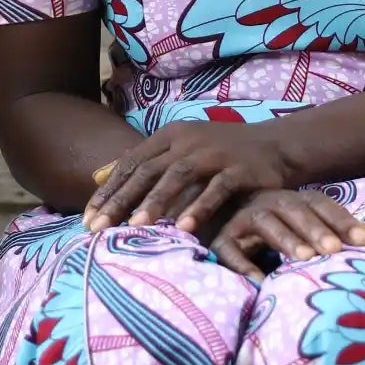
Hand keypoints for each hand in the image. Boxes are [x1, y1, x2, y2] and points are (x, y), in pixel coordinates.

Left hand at [82, 121, 293, 234]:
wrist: (276, 146)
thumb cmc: (222, 154)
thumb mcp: (179, 151)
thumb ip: (142, 163)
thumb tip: (97, 174)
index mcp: (170, 136)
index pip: (131, 163)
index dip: (108, 190)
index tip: (87, 217)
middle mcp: (188, 140)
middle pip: (148, 171)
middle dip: (121, 200)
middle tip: (98, 228)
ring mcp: (214, 153)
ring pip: (178, 176)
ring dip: (156, 202)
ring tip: (136, 227)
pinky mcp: (240, 168)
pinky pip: (216, 189)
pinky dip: (200, 208)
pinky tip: (185, 229)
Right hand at [207, 188, 364, 280]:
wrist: (214, 226)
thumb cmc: (270, 237)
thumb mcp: (298, 232)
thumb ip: (327, 235)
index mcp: (289, 200)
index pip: (318, 203)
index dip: (341, 219)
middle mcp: (267, 203)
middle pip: (293, 209)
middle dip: (316, 228)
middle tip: (334, 249)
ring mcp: (241, 220)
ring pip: (265, 223)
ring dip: (287, 239)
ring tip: (306, 258)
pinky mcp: (221, 241)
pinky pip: (229, 250)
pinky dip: (243, 264)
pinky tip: (260, 281)